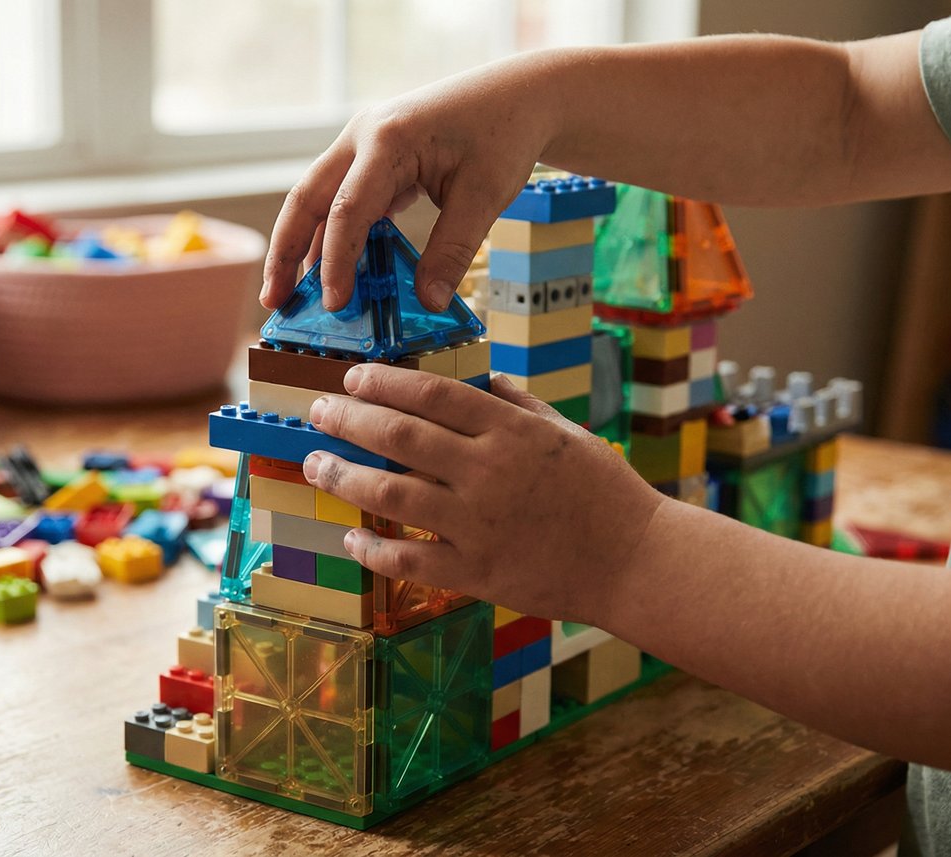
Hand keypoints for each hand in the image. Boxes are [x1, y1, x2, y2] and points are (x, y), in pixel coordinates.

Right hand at [260, 56, 559, 313]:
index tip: (335, 304)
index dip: (336, 262)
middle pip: (307, 199)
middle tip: (273, 301)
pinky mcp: (374, 157)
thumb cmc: (503, 134)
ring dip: (303, 245)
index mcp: (388, 139)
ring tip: (292, 294)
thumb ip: (452, 251)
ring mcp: (364, 144)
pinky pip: (342, 199)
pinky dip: (333, 235)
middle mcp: (364, 136)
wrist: (519, 94)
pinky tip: (332, 271)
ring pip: (318, 198)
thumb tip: (428, 302)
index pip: (347, 210)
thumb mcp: (485, 196)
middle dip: (286, 252)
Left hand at [301, 363, 664, 623]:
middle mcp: (489, 472)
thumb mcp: (564, 433)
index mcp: (511, 432)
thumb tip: (481, 380)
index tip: (352, 377)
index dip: (383, 382)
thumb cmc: (603, 492)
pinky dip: (374, 551)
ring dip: (345, 476)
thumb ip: (517, 405)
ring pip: (392, 494)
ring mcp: (479, 524)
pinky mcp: (478, 572)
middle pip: (400, 436)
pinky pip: (411, 560)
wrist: (635, 560)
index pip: (432, 394)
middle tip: (318, 411)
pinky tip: (351, 539)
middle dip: (349, 419)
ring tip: (316, 464)